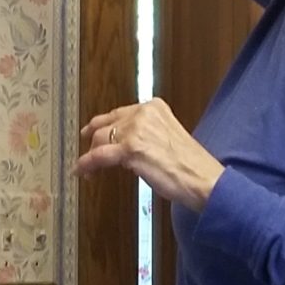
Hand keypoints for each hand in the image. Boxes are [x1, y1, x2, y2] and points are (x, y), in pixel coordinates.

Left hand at [74, 98, 224, 210]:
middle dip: (93, 137)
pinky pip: (99, 155)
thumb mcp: (167, 136)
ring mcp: (136, 129)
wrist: (201, 178)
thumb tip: (126, 143)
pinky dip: (87, 164)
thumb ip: (147, 132)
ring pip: (100, 138)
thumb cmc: (190, 165)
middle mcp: (144, 113)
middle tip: (86, 145)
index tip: (95, 129)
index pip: (120, 112)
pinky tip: (83, 171)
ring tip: (86, 167)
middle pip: (106, 123)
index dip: (104, 123)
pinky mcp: (130, 148)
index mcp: (154, 107)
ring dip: (90, 154)